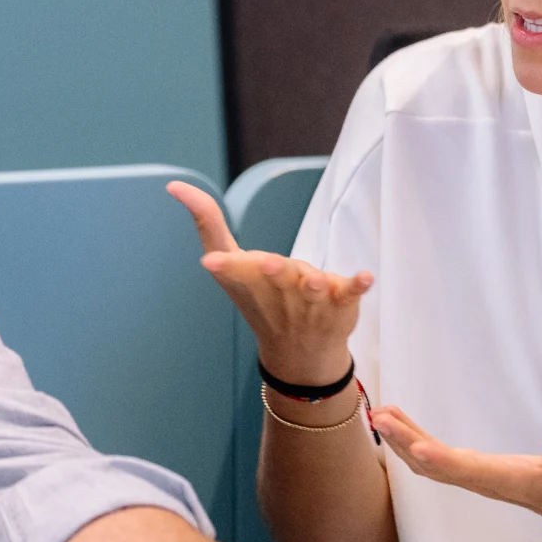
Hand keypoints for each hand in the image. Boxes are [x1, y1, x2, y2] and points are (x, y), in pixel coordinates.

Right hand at [166, 181, 372, 386]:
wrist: (299, 355)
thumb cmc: (259, 298)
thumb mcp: (230, 264)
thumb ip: (207, 221)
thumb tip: (175, 186)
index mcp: (248, 280)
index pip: (231, 268)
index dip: (222, 263)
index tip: (209, 261)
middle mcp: (278, 291)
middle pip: (276, 278)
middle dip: (273, 272)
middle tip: (267, 264)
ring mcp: (309, 300)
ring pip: (311, 289)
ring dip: (311, 284)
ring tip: (314, 278)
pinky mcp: (338, 303)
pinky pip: (349, 293)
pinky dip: (357, 286)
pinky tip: (365, 277)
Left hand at [369, 363, 541, 541]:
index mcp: (509, 478)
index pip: (468, 470)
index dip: (441, 459)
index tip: (415, 447)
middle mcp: (484, 481)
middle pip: (436, 466)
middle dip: (405, 443)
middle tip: (379, 418)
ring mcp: (475, 478)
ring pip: (430, 465)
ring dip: (402, 442)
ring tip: (379, 415)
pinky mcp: (473, 472)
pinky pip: (436, 461)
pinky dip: (413, 443)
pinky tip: (399, 425)